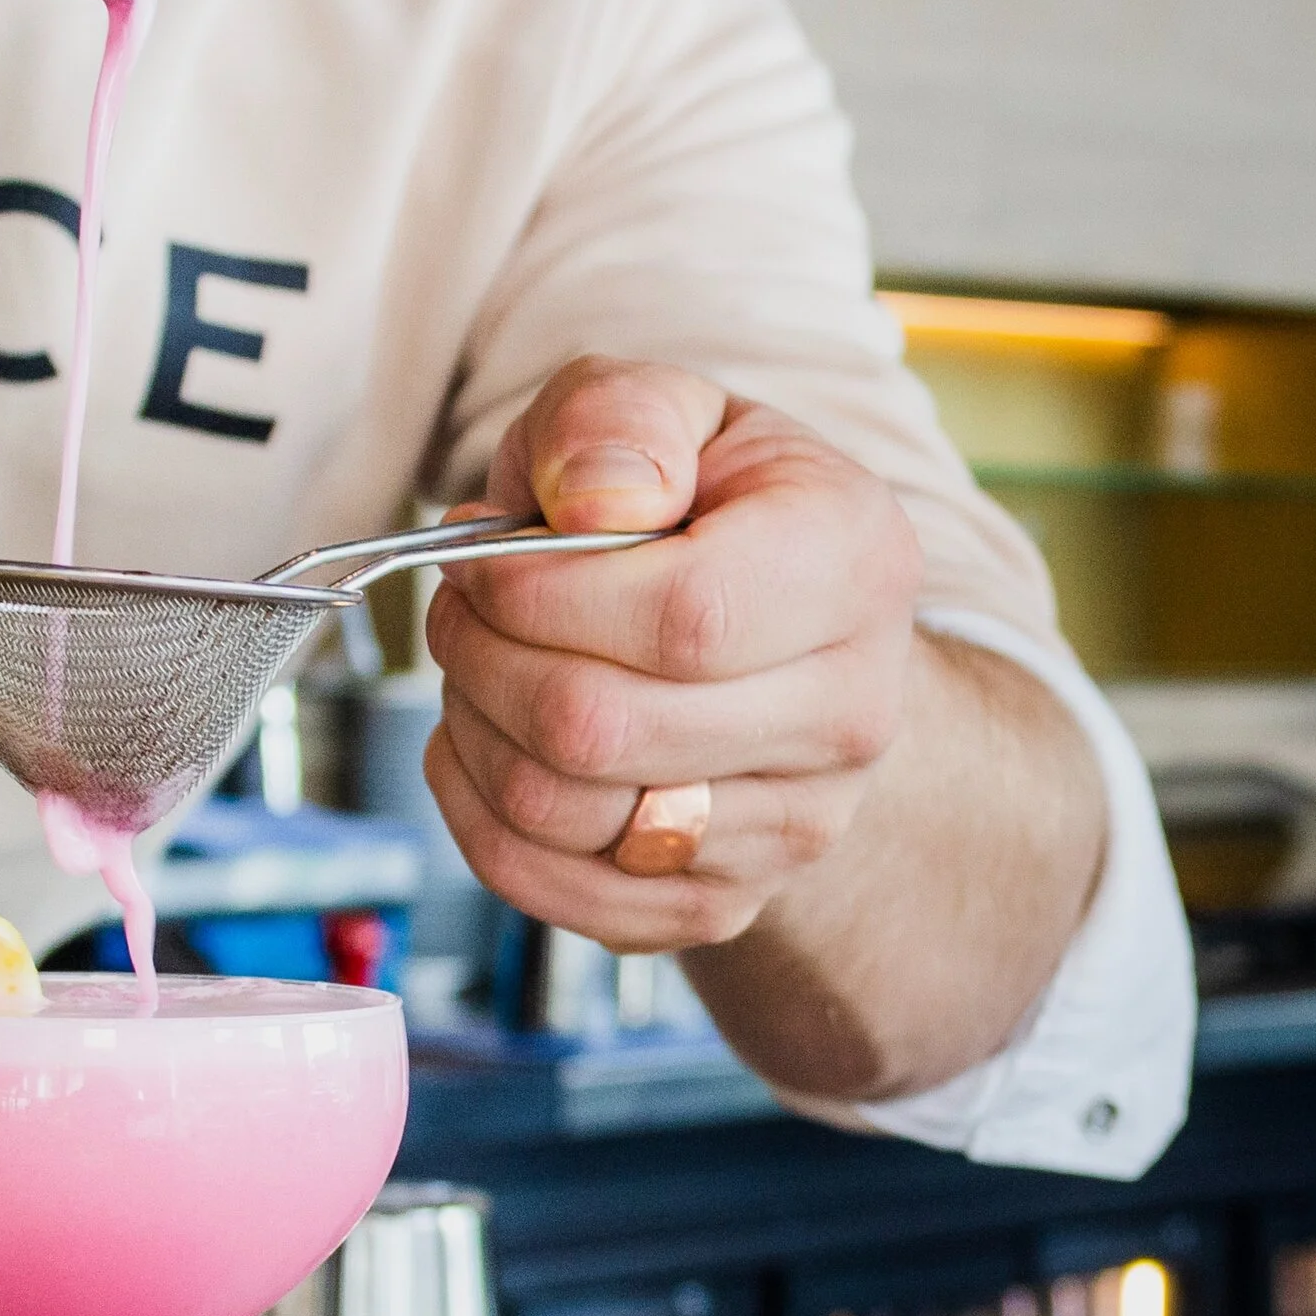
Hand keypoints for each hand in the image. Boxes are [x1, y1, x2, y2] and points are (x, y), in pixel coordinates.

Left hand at [423, 359, 922, 955]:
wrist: (788, 634)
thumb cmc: (709, 509)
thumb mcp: (667, 411)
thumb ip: (619, 421)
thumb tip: (589, 504)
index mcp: (854, 564)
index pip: (682, 618)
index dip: (539, 595)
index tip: (479, 561)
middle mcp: (852, 712)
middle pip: (603, 729)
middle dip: (484, 659)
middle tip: (461, 609)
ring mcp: (799, 824)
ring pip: (567, 817)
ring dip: (474, 734)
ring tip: (477, 667)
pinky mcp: (728, 904)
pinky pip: (558, 893)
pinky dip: (481, 817)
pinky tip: (485, 745)